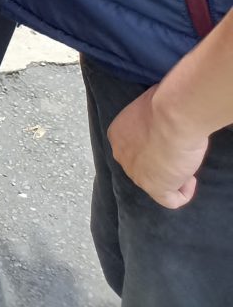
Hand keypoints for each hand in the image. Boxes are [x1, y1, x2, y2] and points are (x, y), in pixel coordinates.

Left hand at [110, 85, 207, 208]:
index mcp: (117, 135)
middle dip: (162, 163)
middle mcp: (121, 155)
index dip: (154, 147)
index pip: (134, 149)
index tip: (169, 141)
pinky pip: (169, 200)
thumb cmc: (163, 106)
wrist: (172, 116)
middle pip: (143, 166)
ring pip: (156, 183)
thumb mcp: (149, 111)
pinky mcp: (154, 187)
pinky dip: (182, 194)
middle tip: (178, 152)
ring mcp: (136, 174)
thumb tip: (160, 125)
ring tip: (185, 162)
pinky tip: (190, 181)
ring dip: (173, 176)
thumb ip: (149, 123)